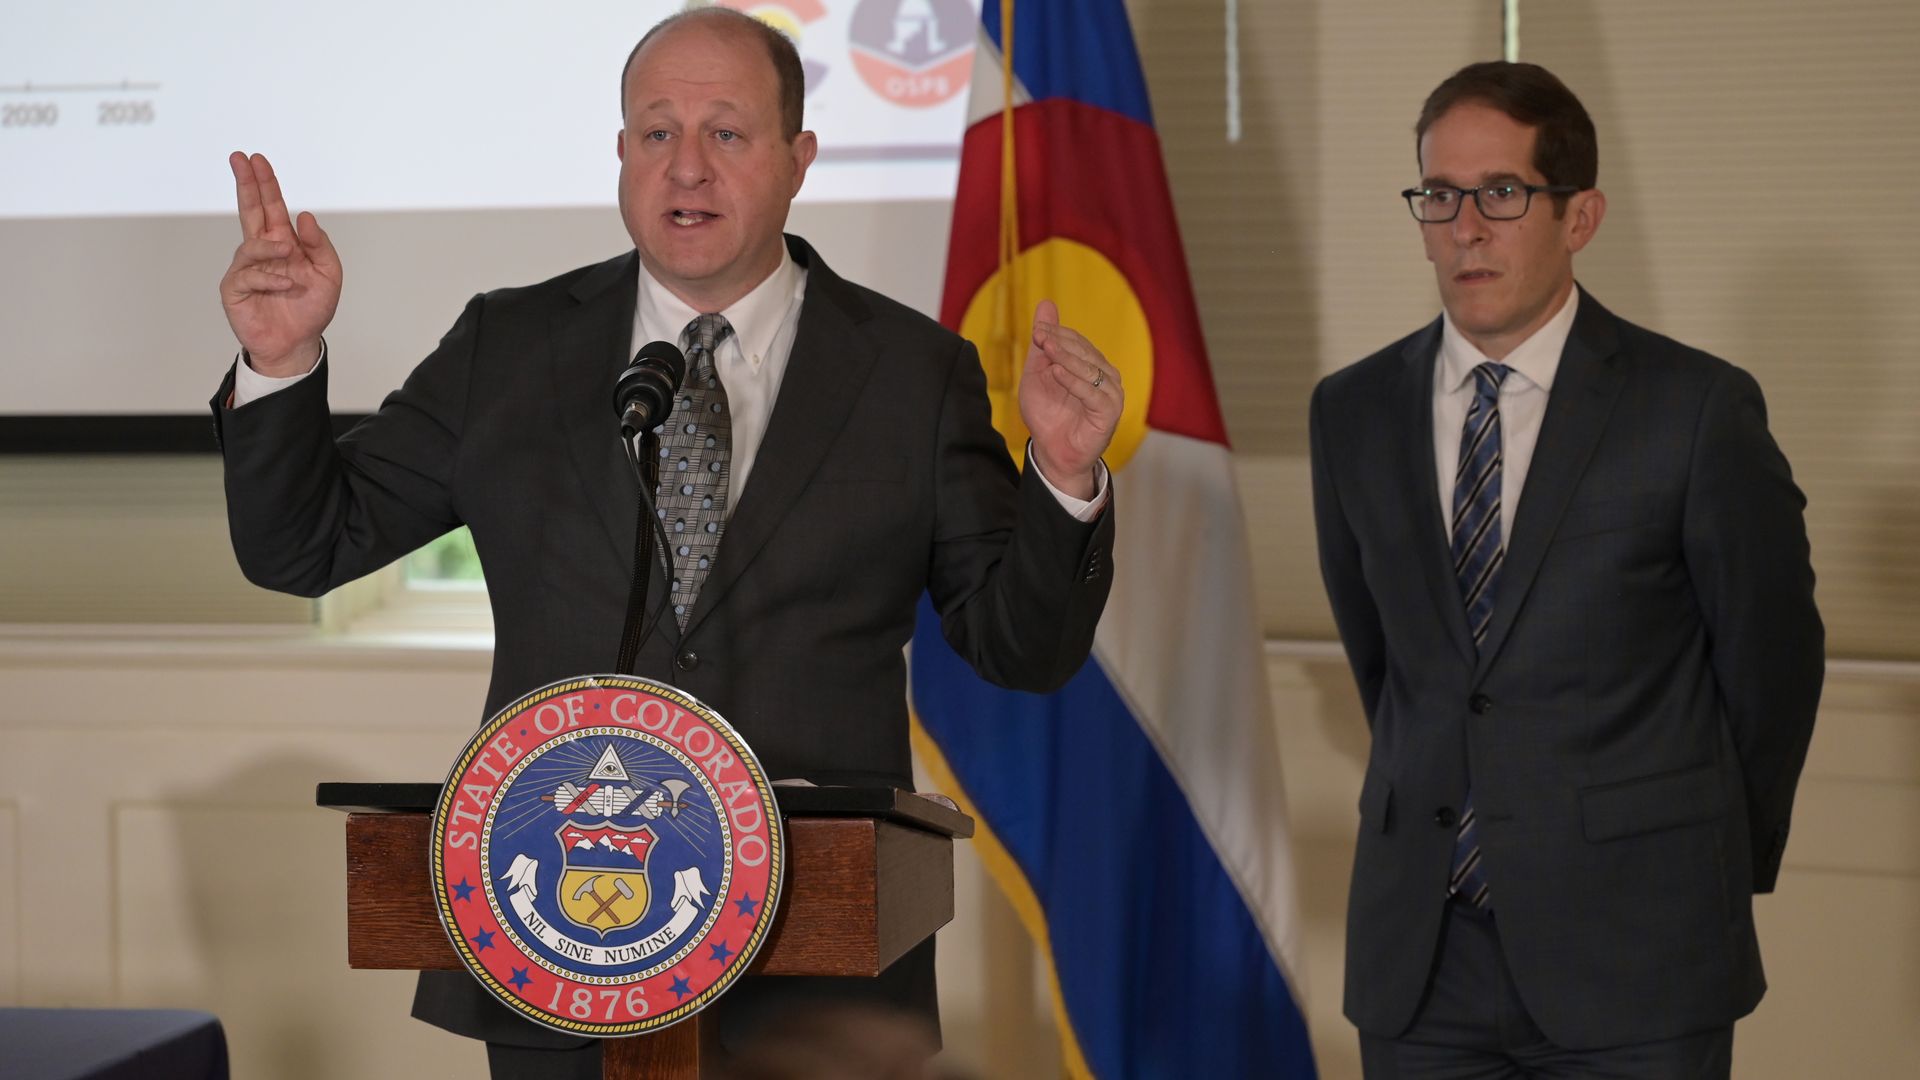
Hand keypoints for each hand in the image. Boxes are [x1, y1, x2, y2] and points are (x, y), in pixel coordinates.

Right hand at [217, 152, 340, 375]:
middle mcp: (262, 251)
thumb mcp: (329, 275)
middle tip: (240, 158)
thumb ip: (319, 245)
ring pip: (252, 245)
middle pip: (250, 210)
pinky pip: (249, 274)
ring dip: (271, 249)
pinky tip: (284, 287)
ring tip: (290, 261)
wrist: (297, 344)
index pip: (271, 206)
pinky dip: (270, 279)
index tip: (256, 159)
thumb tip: (304, 216)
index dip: (264, 183)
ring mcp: (246, 268)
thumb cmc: (311, 309)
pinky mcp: (234, 288)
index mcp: (284, 242)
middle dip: (246, 183)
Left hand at [1017, 299, 1120, 499]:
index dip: (1057, 333)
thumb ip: (1043, 342)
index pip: (1077, 341)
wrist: (1052, 452)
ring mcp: (1111, 394)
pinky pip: (1092, 393)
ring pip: (1089, 369)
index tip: (1036, 330)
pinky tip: (1056, 372)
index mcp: (1093, 365)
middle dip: (1060, 341)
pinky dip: (1073, 381)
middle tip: (1038, 335)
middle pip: (1084, 351)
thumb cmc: (1047, 414)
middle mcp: (1106, 376)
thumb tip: (1046, 303)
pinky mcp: (1110, 412)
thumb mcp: (1038, 373)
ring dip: (1066, 357)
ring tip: (1046, 347)